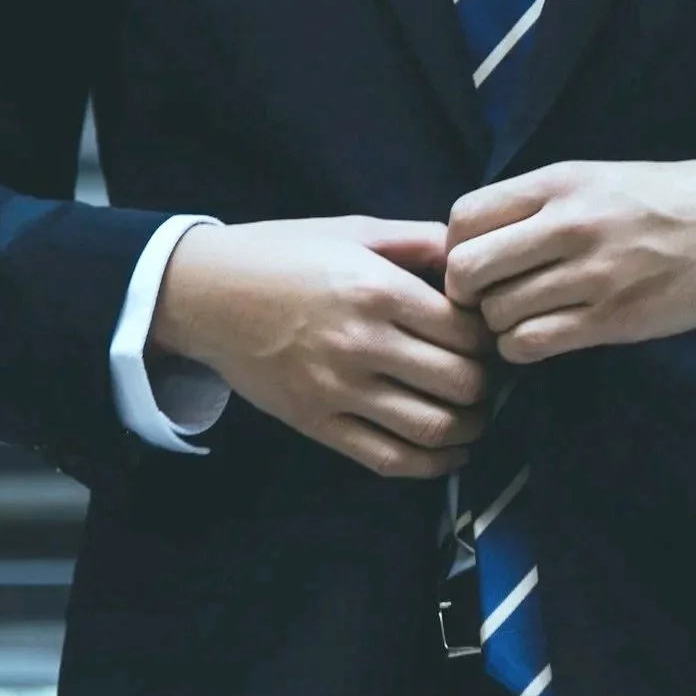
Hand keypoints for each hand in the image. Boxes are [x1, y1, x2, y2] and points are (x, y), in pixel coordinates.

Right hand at [150, 216, 494, 478]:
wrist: (204, 293)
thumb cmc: (283, 254)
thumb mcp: (354, 230)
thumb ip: (420, 241)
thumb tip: (475, 259)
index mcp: (377, 290)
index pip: (467, 331)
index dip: (491, 338)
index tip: (489, 337)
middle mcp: (362, 343)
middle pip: (461, 383)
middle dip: (488, 384)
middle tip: (488, 377)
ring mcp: (338, 390)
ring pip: (434, 428)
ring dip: (469, 428)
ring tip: (474, 415)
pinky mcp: (317, 424)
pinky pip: (389, 459)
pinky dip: (432, 465)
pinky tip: (448, 453)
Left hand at [444, 159, 695, 363]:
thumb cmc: (670, 199)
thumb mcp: (598, 178)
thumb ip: (539, 204)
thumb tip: (475, 240)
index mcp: (560, 183)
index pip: (463, 218)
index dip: (455, 248)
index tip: (477, 263)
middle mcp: (569, 224)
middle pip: (467, 270)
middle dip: (467, 293)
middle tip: (489, 300)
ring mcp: (593, 274)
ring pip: (497, 314)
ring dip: (499, 325)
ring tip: (524, 318)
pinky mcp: (614, 319)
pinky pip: (532, 344)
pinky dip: (523, 349)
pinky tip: (543, 338)